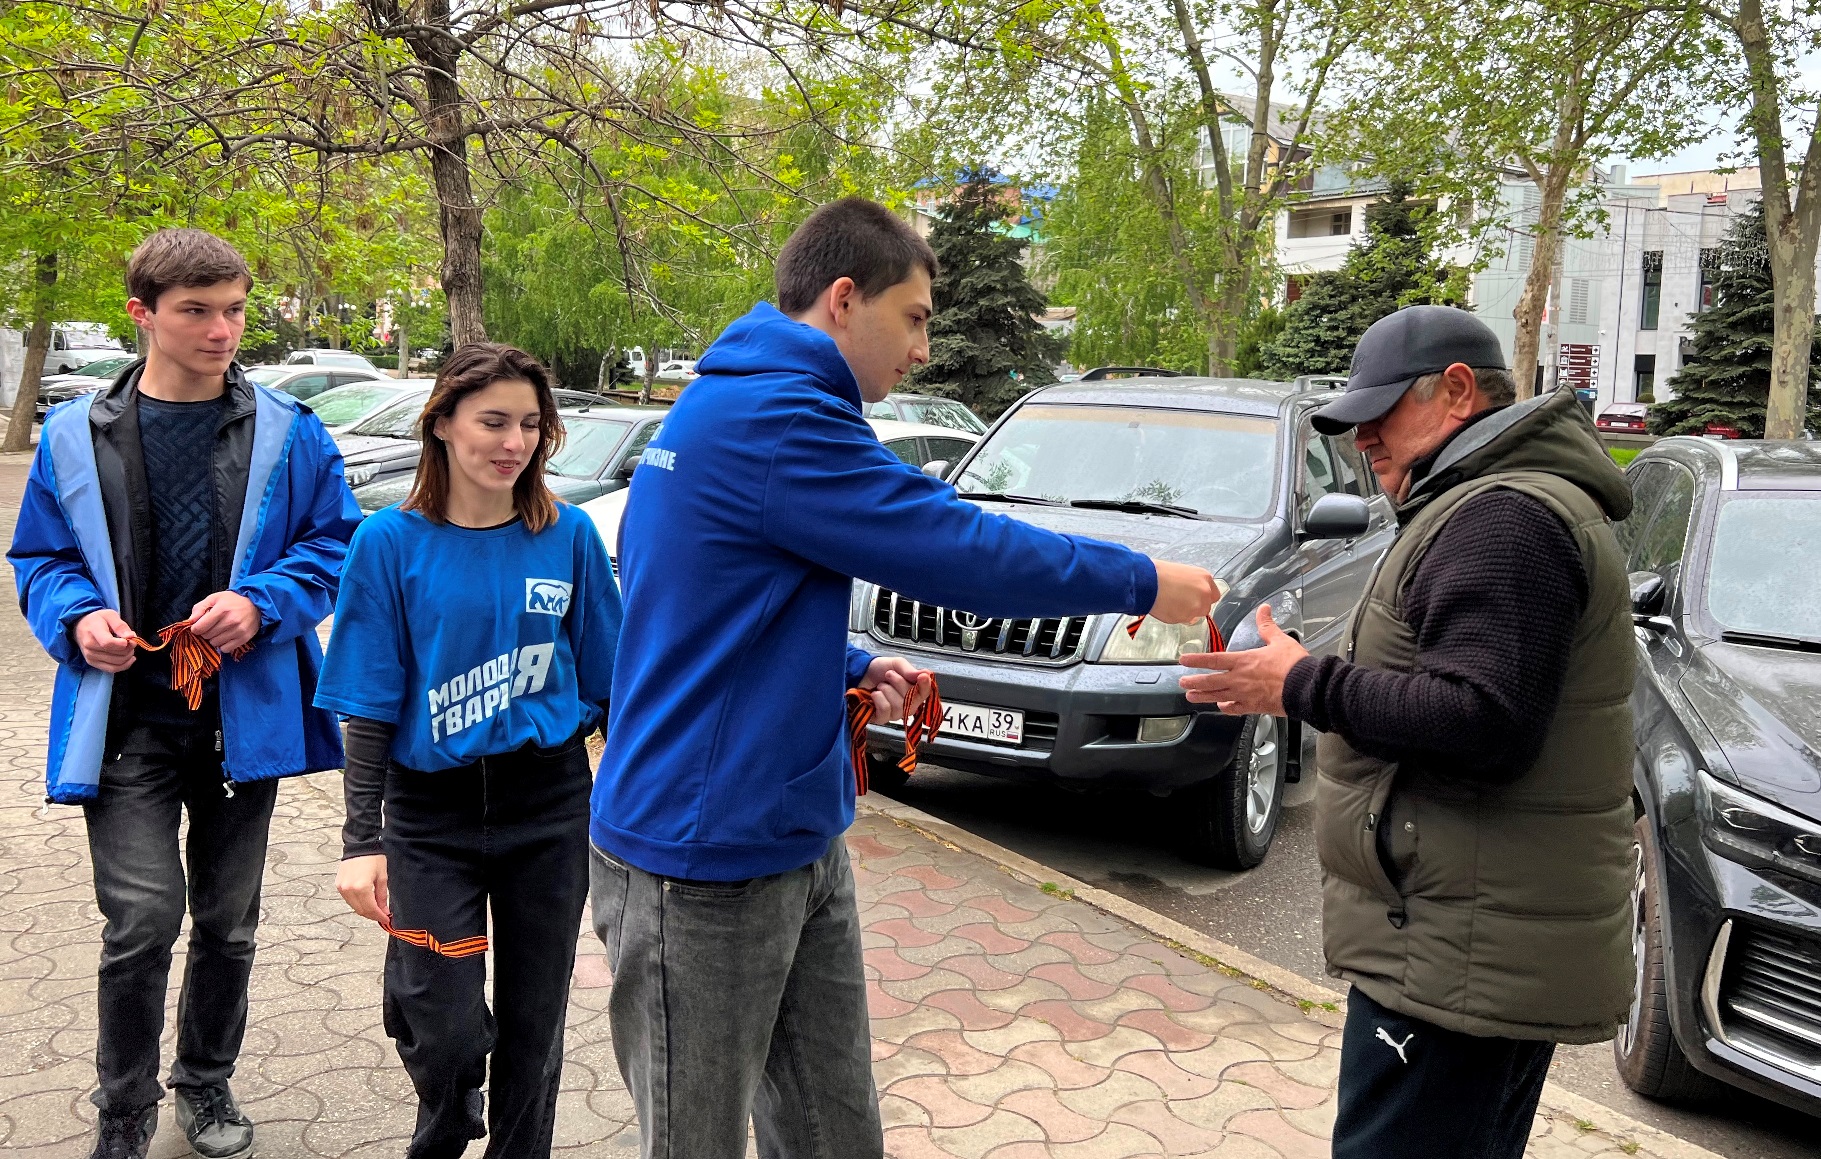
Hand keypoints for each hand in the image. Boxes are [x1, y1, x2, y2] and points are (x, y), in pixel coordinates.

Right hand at [74, 609, 137, 672]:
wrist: (81, 626)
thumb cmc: (97, 619)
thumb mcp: (110, 615)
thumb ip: (120, 626)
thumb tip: (130, 637)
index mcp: (93, 632)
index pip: (108, 643)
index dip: (122, 644)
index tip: (130, 639)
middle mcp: (89, 646)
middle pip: (116, 654)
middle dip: (129, 648)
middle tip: (132, 641)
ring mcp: (90, 656)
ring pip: (117, 663)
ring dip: (128, 656)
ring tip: (129, 648)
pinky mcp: (93, 663)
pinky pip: (112, 669)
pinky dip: (124, 665)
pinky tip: (130, 658)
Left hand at [189, 591, 260, 652]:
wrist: (256, 604)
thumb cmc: (232, 601)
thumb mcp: (214, 598)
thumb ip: (200, 608)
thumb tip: (191, 621)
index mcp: (221, 610)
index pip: (200, 627)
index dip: (196, 628)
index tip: (199, 626)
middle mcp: (230, 621)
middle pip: (207, 636)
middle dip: (206, 632)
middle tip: (212, 627)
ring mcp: (238, 631)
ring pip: (215, 643)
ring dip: (214, 639)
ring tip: (220, 631)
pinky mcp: (244, 638)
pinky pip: (225, 649)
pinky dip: (223, 645)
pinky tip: (226, 637)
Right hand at [336, 855, 389, 923]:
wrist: (360, 845)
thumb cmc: (373, 858)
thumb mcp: (382, 877)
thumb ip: (381, 896)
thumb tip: (383, 910)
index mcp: (361, 887)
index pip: (370, 909)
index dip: (379, 916)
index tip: (386, 919)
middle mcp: (349, 889)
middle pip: (361, 910)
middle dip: (372, 915)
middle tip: (382, 916)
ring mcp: (342, 888)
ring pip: (353, 907)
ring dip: (364, 910)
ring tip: (375, 909)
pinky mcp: (338, 885)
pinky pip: (348, 900)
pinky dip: (357, 903)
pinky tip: (365, 901)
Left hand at [860, 655, 930, 722]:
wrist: (861, 673)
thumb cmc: (881, 670)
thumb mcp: (896, 664)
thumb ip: (910, 670)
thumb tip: (927, 674)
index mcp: (915, 691)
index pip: (925, 693)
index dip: (925, 686)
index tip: (922, 677)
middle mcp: (908, 705)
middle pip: (912, 699)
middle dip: (899, 683)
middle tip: (889, 675)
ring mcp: (895, 713)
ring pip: (898, 705)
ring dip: (887, 690)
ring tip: (881, 685)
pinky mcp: (882, 718)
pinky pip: (885, 710)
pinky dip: (879, 698)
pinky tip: (875, 694)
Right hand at [1150, 560, 1221, 623]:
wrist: (1147, 582)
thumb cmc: (1159, 573)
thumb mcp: (1181, 572)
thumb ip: (1192, 584)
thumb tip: (1190, 593)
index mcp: (1204, 577)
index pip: (1214, 595)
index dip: (1204, 598)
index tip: (1196, 598)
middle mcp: (1204, 592)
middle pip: (1206, 607)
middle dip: (1195, 607)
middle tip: (1180, 602)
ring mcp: (1196, 606)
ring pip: (1194, 616)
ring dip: (1185, 613)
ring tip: (1170, 604)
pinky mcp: (1186, 617)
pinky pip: (1183, 620)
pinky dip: (1175, 616)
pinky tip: (1166, 607)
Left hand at [1178, 604, 1307, 716]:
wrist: (1305, 687)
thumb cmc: (1294, 665)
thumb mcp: (1280, 640)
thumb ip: (1267, 626)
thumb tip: (1264, 609)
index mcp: (1243, 661)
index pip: (1213, 659)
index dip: (1196, 660)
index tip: (1183, 660)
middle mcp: (1239, 679)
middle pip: (1210, 681)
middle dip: (1194, 682)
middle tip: (1182, 682)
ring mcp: (1244, 694)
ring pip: (1217, 696)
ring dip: (1203, 696)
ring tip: (1191, 697)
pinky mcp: (1253, 707)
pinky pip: (1234, 709)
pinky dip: (1226, 708)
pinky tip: (1221, 707)